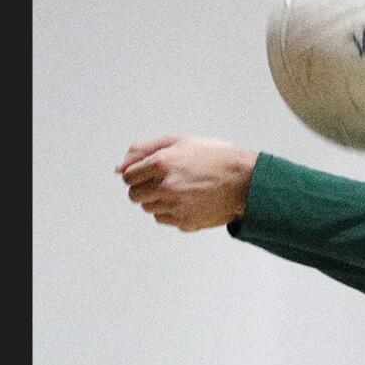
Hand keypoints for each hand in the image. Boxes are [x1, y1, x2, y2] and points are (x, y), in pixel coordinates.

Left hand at [117, 136, 259, 231]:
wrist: (246, 182)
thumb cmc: (216, 158)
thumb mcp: (180, 142)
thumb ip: (144, 150)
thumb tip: (119, 168)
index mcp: (162, 163)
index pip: (129, 176)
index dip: (137, 174)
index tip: (149, 173)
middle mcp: (165, 187)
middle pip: (135, 195)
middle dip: (144, 188)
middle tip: (165, 182)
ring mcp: (175, 207)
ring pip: (149, 208)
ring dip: (158, 200)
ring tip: (181, 190)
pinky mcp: (184, 222)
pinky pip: (164, 219)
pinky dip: (171, 211)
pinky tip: (188, 201)